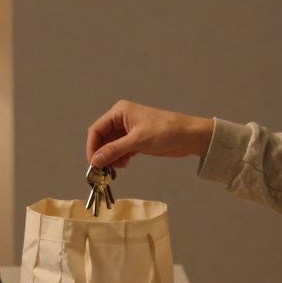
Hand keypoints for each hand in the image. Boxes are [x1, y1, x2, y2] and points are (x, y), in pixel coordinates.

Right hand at [85, 100, 213, 168]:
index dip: (92, 147)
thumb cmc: (165, 132)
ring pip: (111, 146)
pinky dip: (120, 158)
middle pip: (102, 139)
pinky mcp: (136, 140)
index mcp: (119, 112)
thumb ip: (114, 150)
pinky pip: (120, 150)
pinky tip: (124, 164)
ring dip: (111, 158)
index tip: (92, 164)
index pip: (96, 130)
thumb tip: (95, 161)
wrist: (189, 136)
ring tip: (117, 168)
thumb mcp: (137, 141)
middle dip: (102, 154)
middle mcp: (121, 119)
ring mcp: (128, 130)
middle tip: (103, 170)